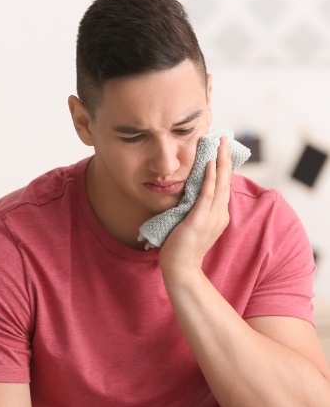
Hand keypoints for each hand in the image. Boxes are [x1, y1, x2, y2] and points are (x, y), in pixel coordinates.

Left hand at [159, 137, 231, 279]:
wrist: (181, 268)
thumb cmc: (182, 246)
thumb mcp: (192, 223)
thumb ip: (196, 208)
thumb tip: (191, 193)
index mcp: (218, 215)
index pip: (223, 186)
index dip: (223, 167)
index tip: (222, 150)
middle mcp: (219, 214)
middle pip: (225, 181)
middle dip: (225, 158)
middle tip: (224, 138)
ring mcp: (211, 218)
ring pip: (219, 184)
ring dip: (220, 162)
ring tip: (221, 144)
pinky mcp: (200, 221)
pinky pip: (206, 195)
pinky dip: (210, 179)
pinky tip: (210, 164)